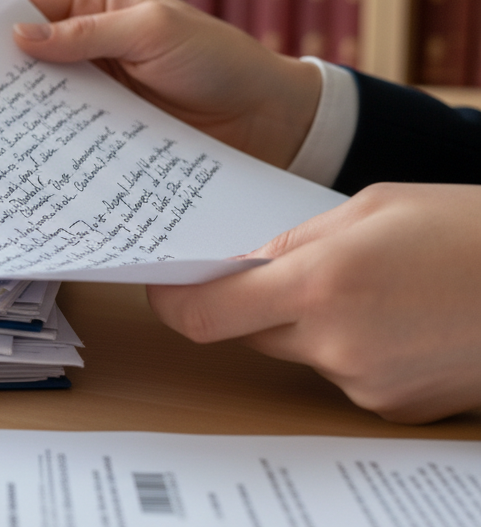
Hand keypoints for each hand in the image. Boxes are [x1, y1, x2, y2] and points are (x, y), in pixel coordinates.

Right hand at [15, 0, 320, 168]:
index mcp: (97, 5)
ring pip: (40, 98)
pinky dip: (42, 141)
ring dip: (13, 110)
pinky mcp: (105, 133)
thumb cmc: (219, 60)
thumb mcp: (154, 31)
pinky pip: (64, 133)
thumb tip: (18, 37)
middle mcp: (89, 47)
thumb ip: (86, 35)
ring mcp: (95, 93)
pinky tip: (15, 152)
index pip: (29, 6)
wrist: (271, 122)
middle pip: (25, 55)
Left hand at [147, 183, 480, 422]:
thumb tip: (241, 264)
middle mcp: (336, 346)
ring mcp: (367, 385)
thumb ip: (295, 240)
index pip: (204, 316)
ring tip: (376, 285)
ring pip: (299, 352)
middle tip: (292, 266)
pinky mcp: (396, 409)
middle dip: (255, 301)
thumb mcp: (373, 207)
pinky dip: (355, 345)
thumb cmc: (471, 228)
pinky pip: (344, 373)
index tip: (166, 285)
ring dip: (312, 322)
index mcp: (320, 286)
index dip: (174, 300)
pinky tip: (403, 315)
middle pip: (250, 332)